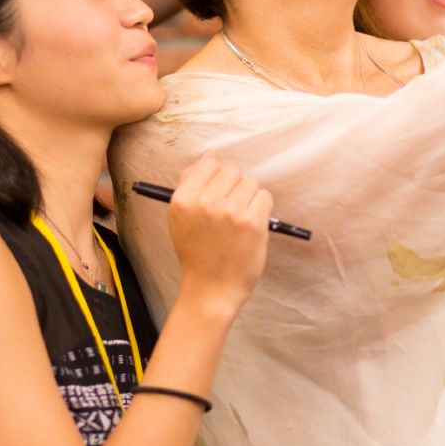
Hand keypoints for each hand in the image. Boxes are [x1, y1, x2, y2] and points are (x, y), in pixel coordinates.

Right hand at [166, 155, 272, 317]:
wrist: (211, 289)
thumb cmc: (197, 253)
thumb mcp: (179, 218)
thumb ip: (189, 185)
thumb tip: (207, 157)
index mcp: (183, 199)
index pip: (209, 163)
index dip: (217, 176)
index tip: (219, 191)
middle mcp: (205, 202)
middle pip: (232, 171)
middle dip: (235, 187)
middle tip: (230, 211)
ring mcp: (230, 211)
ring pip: (251, 182)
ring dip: (249, 198)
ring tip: (239, 221)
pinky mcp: (252, 222)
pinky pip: (264, 197)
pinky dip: (261, 209)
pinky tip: (250, 226)